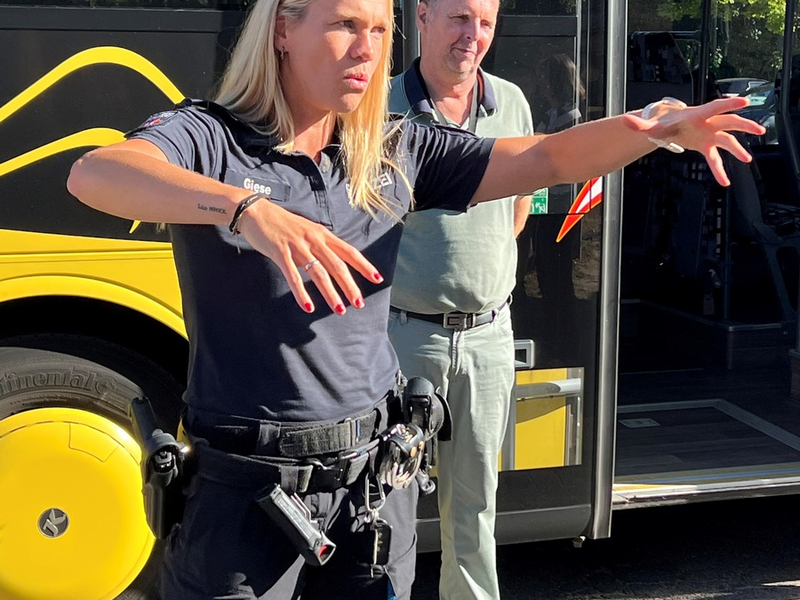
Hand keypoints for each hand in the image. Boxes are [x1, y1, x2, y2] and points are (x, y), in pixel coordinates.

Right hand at [237, 199, 383, 313]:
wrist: (255, 211)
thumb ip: (321, 246)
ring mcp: (297, 245)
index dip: (364, 266)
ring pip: (319, 272)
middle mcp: (314, 239)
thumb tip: (336, 263)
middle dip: (350, 286)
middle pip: (337, 265)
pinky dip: (302, 293)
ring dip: (330, 293)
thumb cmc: (283, 224)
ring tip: (339, 310)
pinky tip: (308, 306)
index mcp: (323, 234)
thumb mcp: (308, 231)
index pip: (349, 252)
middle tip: (359, 303)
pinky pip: (293, 276)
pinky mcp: (280, 252)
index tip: (377, 279)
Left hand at [622, 97, 766, 185]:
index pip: (714, 107)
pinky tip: (725, 182)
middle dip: (743, 124)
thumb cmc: (663, 123)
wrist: (667, 127)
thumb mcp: (651, 125)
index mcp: (696, 115)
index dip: (728, 104)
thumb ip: (638, 124)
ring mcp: (709, 135)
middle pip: (728, 122)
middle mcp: (707, 124)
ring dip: (738, 149)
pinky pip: (716, 159)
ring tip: (748, 159)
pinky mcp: (707, 146)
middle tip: (758, 129)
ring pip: (728, 140)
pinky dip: (719, 170)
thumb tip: (624, 121)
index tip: (744, 101)